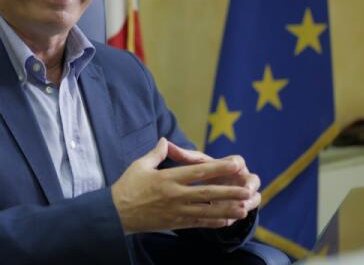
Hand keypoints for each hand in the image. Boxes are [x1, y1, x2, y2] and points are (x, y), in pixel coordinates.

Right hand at [111, 138, 252, 233]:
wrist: (115, 214)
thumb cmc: (127, 186)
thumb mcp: (140, 165)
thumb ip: (157, 153)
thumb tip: (166, 140)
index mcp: (168, 178)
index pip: (198, 172)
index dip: (219, 168)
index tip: (236, 164)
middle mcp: (175, 195)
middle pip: (207, 193)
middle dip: (229, 191)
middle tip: (248, 189)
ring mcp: (176, 212)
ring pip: (206, 211)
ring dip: (227, 210)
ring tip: (244, 209)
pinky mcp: (174, 224)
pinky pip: (197, 223)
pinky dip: (213, 222)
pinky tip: (226, 221)